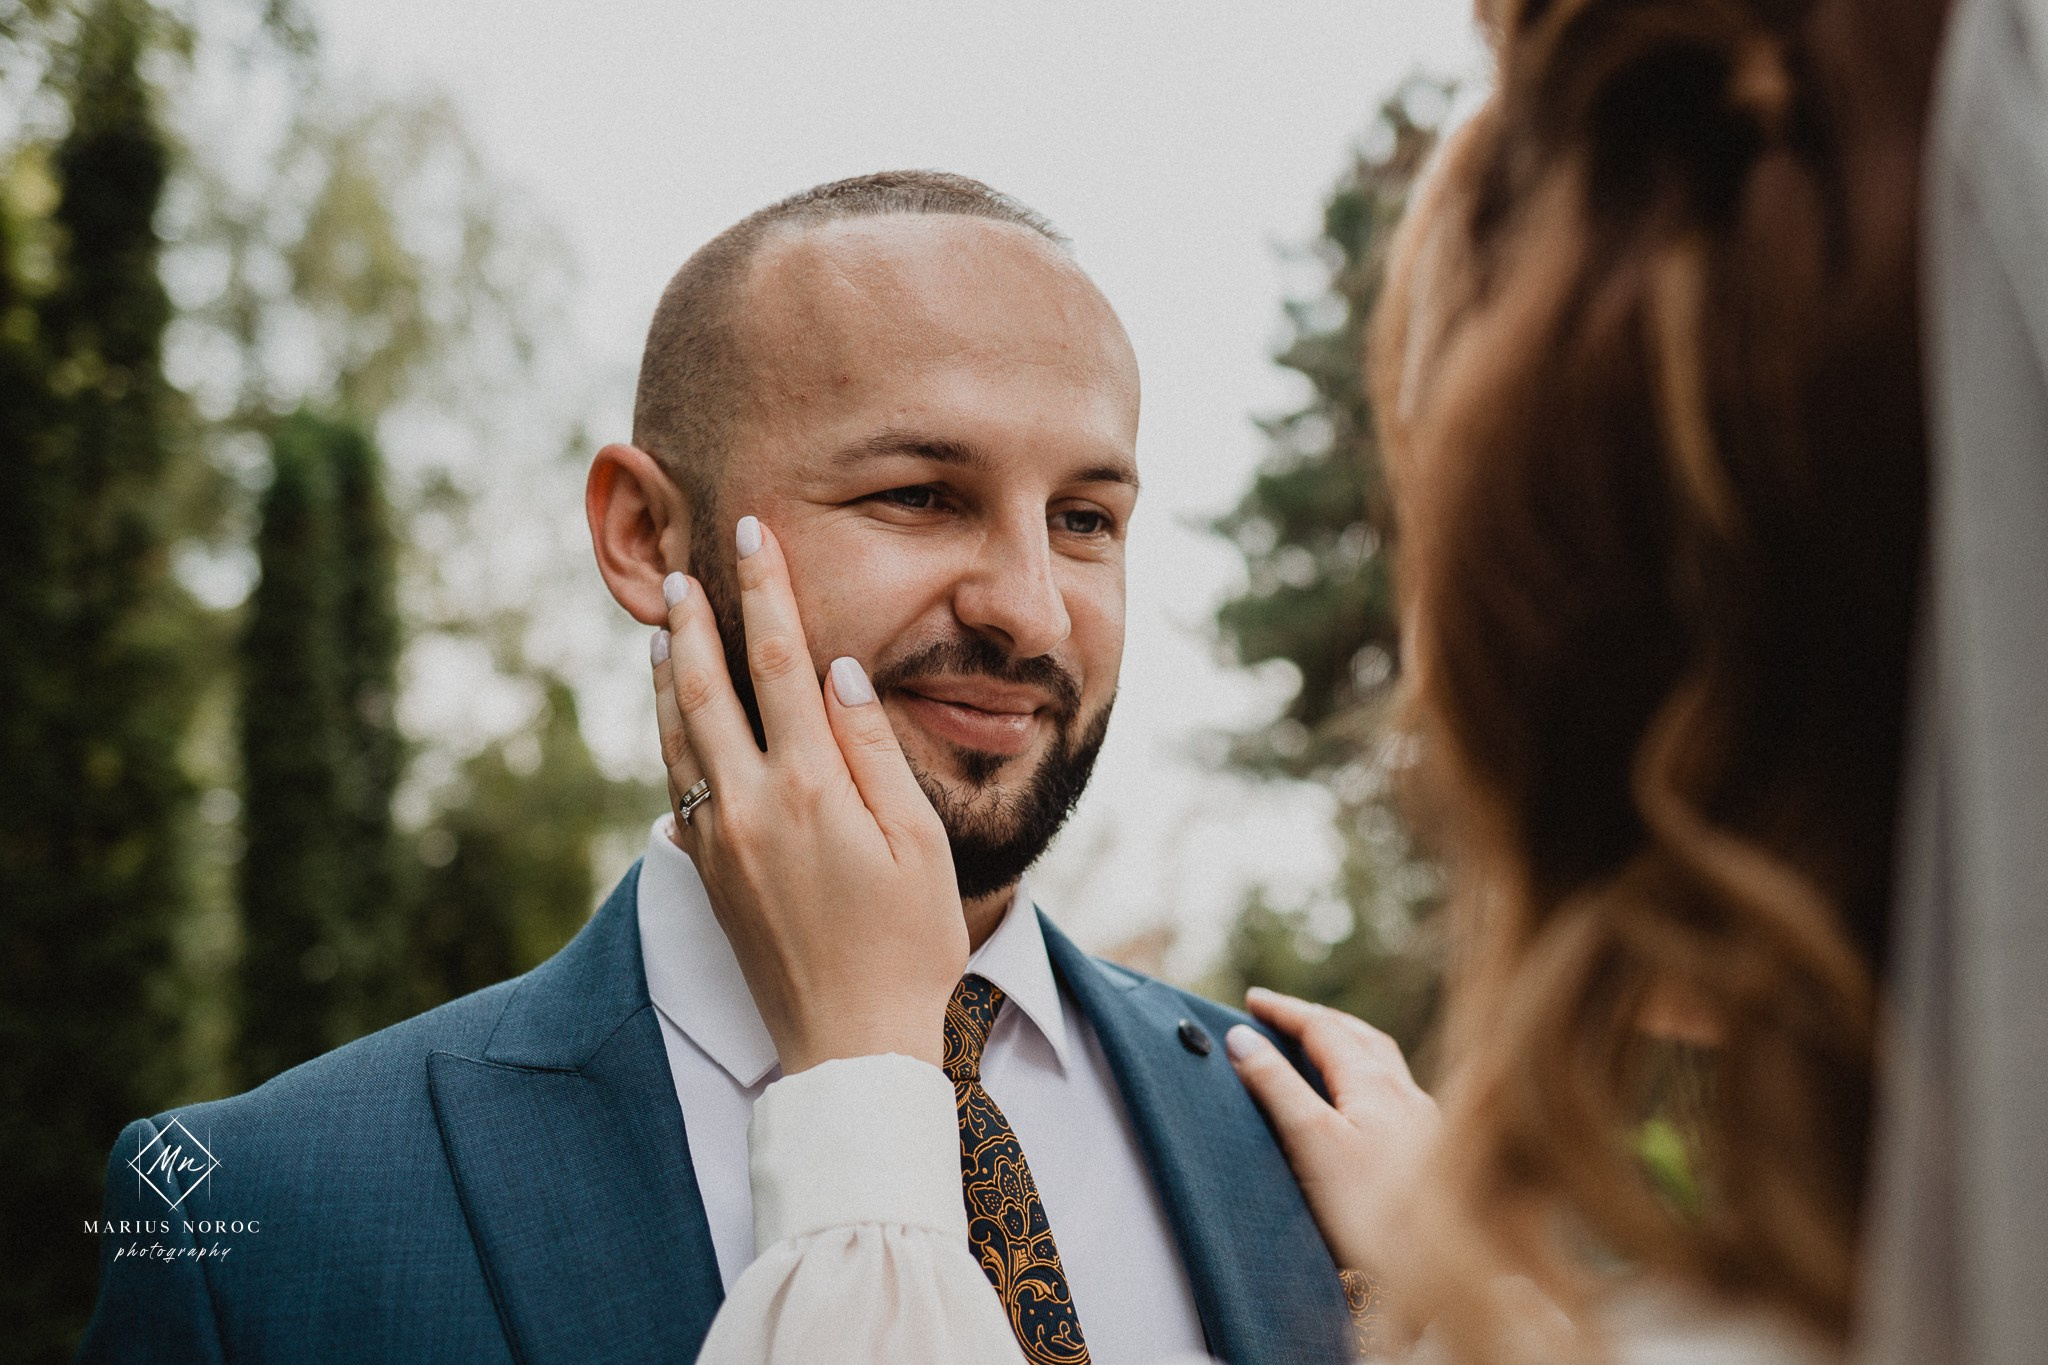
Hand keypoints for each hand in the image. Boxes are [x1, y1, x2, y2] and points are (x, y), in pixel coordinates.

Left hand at [651, 515, 966, 1074]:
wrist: (849, 1043)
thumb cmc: (908, 945)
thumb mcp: (918, 843)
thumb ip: (873, 750)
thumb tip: (839, 673)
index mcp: (809, 788)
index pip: (779, 663)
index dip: (766, 591)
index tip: (754, 533)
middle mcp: (750, 807)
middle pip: (708, 690)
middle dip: (695, 622)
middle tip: (679, 571)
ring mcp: (720, 843)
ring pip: (679, 736)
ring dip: (670, 676)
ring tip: (664, 629)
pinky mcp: (708, 874)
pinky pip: (679, 784)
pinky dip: (671, 736)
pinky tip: (673, 720)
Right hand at [1226, 987, 1438, 1278]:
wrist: (1448, 1272)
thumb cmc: (1375, 1211)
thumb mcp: (1311, 1141)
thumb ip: (1276, 1086)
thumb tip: (1241, 1036)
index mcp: (1374, 1084)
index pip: (1323, 1028)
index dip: (1285, 1011)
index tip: (1251, 999)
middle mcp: (1405, 1095)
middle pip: (1359, 1037)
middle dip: (1317, 1020)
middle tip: (1282, 1015)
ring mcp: (1426, 1123)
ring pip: (1384, 1064)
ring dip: (1349, 1044)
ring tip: (1323, 1046)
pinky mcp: (1433, 1154)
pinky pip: (1397, 1093)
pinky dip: (1369, 1077)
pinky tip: (1369, 1105)